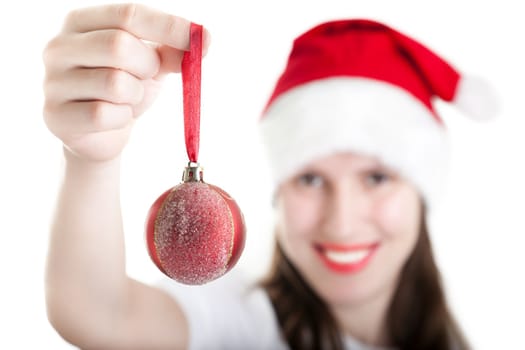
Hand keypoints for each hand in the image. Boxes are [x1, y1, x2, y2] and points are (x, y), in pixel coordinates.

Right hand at [43, 3, 209, 161]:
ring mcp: (52, 81)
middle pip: (119, 45)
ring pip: (115, 84)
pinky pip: (104, 114)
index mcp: (81, 22)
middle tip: (147, 76)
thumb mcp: (150, 64)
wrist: (101, 134)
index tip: (200, 39)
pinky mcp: (55, 115)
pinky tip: (115, 118)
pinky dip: (122, 118)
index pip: (129, 14)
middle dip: (147, 65)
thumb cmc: (125, 90)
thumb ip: (172, 50)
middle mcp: (59, 46)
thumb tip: (205, 39)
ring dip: (135, 95)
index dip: (168, 27)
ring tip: (128, 99)